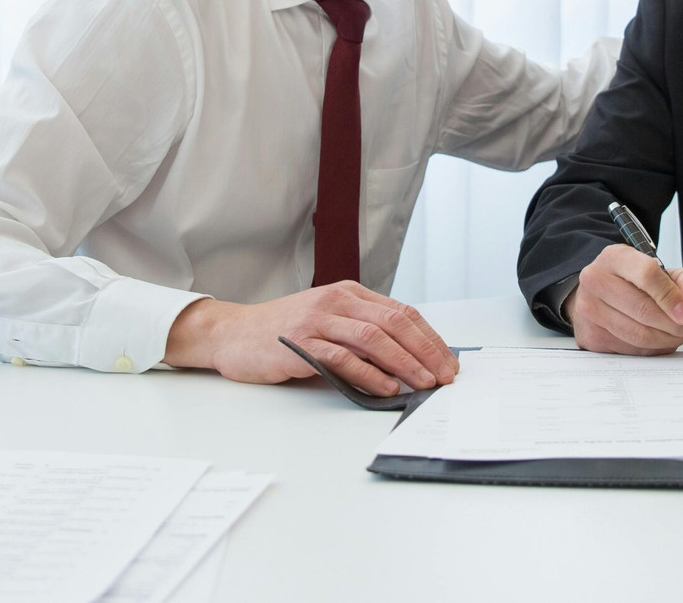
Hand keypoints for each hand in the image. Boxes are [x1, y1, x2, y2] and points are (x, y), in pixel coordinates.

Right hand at [163, 282, 457, 393]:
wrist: (234, 334)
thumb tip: (409, 361)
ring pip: (374, 337)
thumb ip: (362, 333)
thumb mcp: (329, 321)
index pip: (403, 312)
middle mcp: (337, 301)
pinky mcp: (301, 343)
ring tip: (424, 383)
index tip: (448, 362)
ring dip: (405, 362)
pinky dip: (370, 373)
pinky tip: (387, 387)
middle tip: (445, 376)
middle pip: (395, 323)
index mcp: (350, 294)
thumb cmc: (284, 332)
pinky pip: (343, 357)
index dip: (430, 338)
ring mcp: (318, 320)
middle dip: (426, 351)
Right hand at [566, 243, 682, 354]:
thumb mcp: (665, 270)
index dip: (671, 297)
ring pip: (637, 334)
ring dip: (665, 340)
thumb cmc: (633, 281)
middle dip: (673, 325)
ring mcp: (589, 309)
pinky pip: (629, 350)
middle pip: (642, 309)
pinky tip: (659, 340)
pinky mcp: (590, 335)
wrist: (600, 292)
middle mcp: (596, 280)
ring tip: (678, 335)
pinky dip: (651, 350)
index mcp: (615, 257)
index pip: (647, 275)